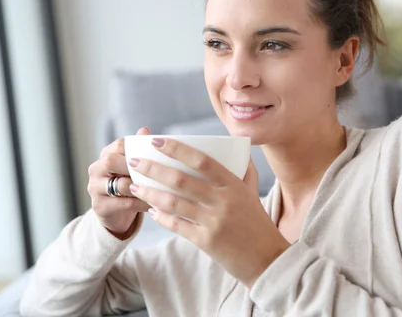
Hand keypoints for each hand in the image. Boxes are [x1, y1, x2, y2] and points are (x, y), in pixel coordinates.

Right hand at [87, 127, 151, 238]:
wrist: (116, 215)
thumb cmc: (128, 184)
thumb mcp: (133, 167)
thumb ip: (138, 149)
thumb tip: (145, 130)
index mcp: (105, 155)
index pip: (119, 144)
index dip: (137, 148)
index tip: (156, 154)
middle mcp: (96, 169)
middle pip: (112, 161)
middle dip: (135, 166)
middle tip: (157, 172)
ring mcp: (94, 188)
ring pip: (120, 184)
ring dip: (142, 187)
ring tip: (161, 189)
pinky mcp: (99, 206)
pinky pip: (124, 203)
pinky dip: (142, 202)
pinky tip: (155, 203)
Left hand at [128, 138, 290, 287]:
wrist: (267, 259)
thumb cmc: (258, 222)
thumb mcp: (252, 192)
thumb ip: (244, 170)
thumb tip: (237, 149)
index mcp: (233, 185)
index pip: (201, 160)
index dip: (177, 149)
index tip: (157, 141)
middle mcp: (223, 201)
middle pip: (181, 180)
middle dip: (153, 169)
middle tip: (135, 162)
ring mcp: (213, 222)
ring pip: (174, 203)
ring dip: (150, 193)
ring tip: (135, 186)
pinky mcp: (206, 241)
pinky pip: (177, 226)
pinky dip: (161, 217)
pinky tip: (152, 210)